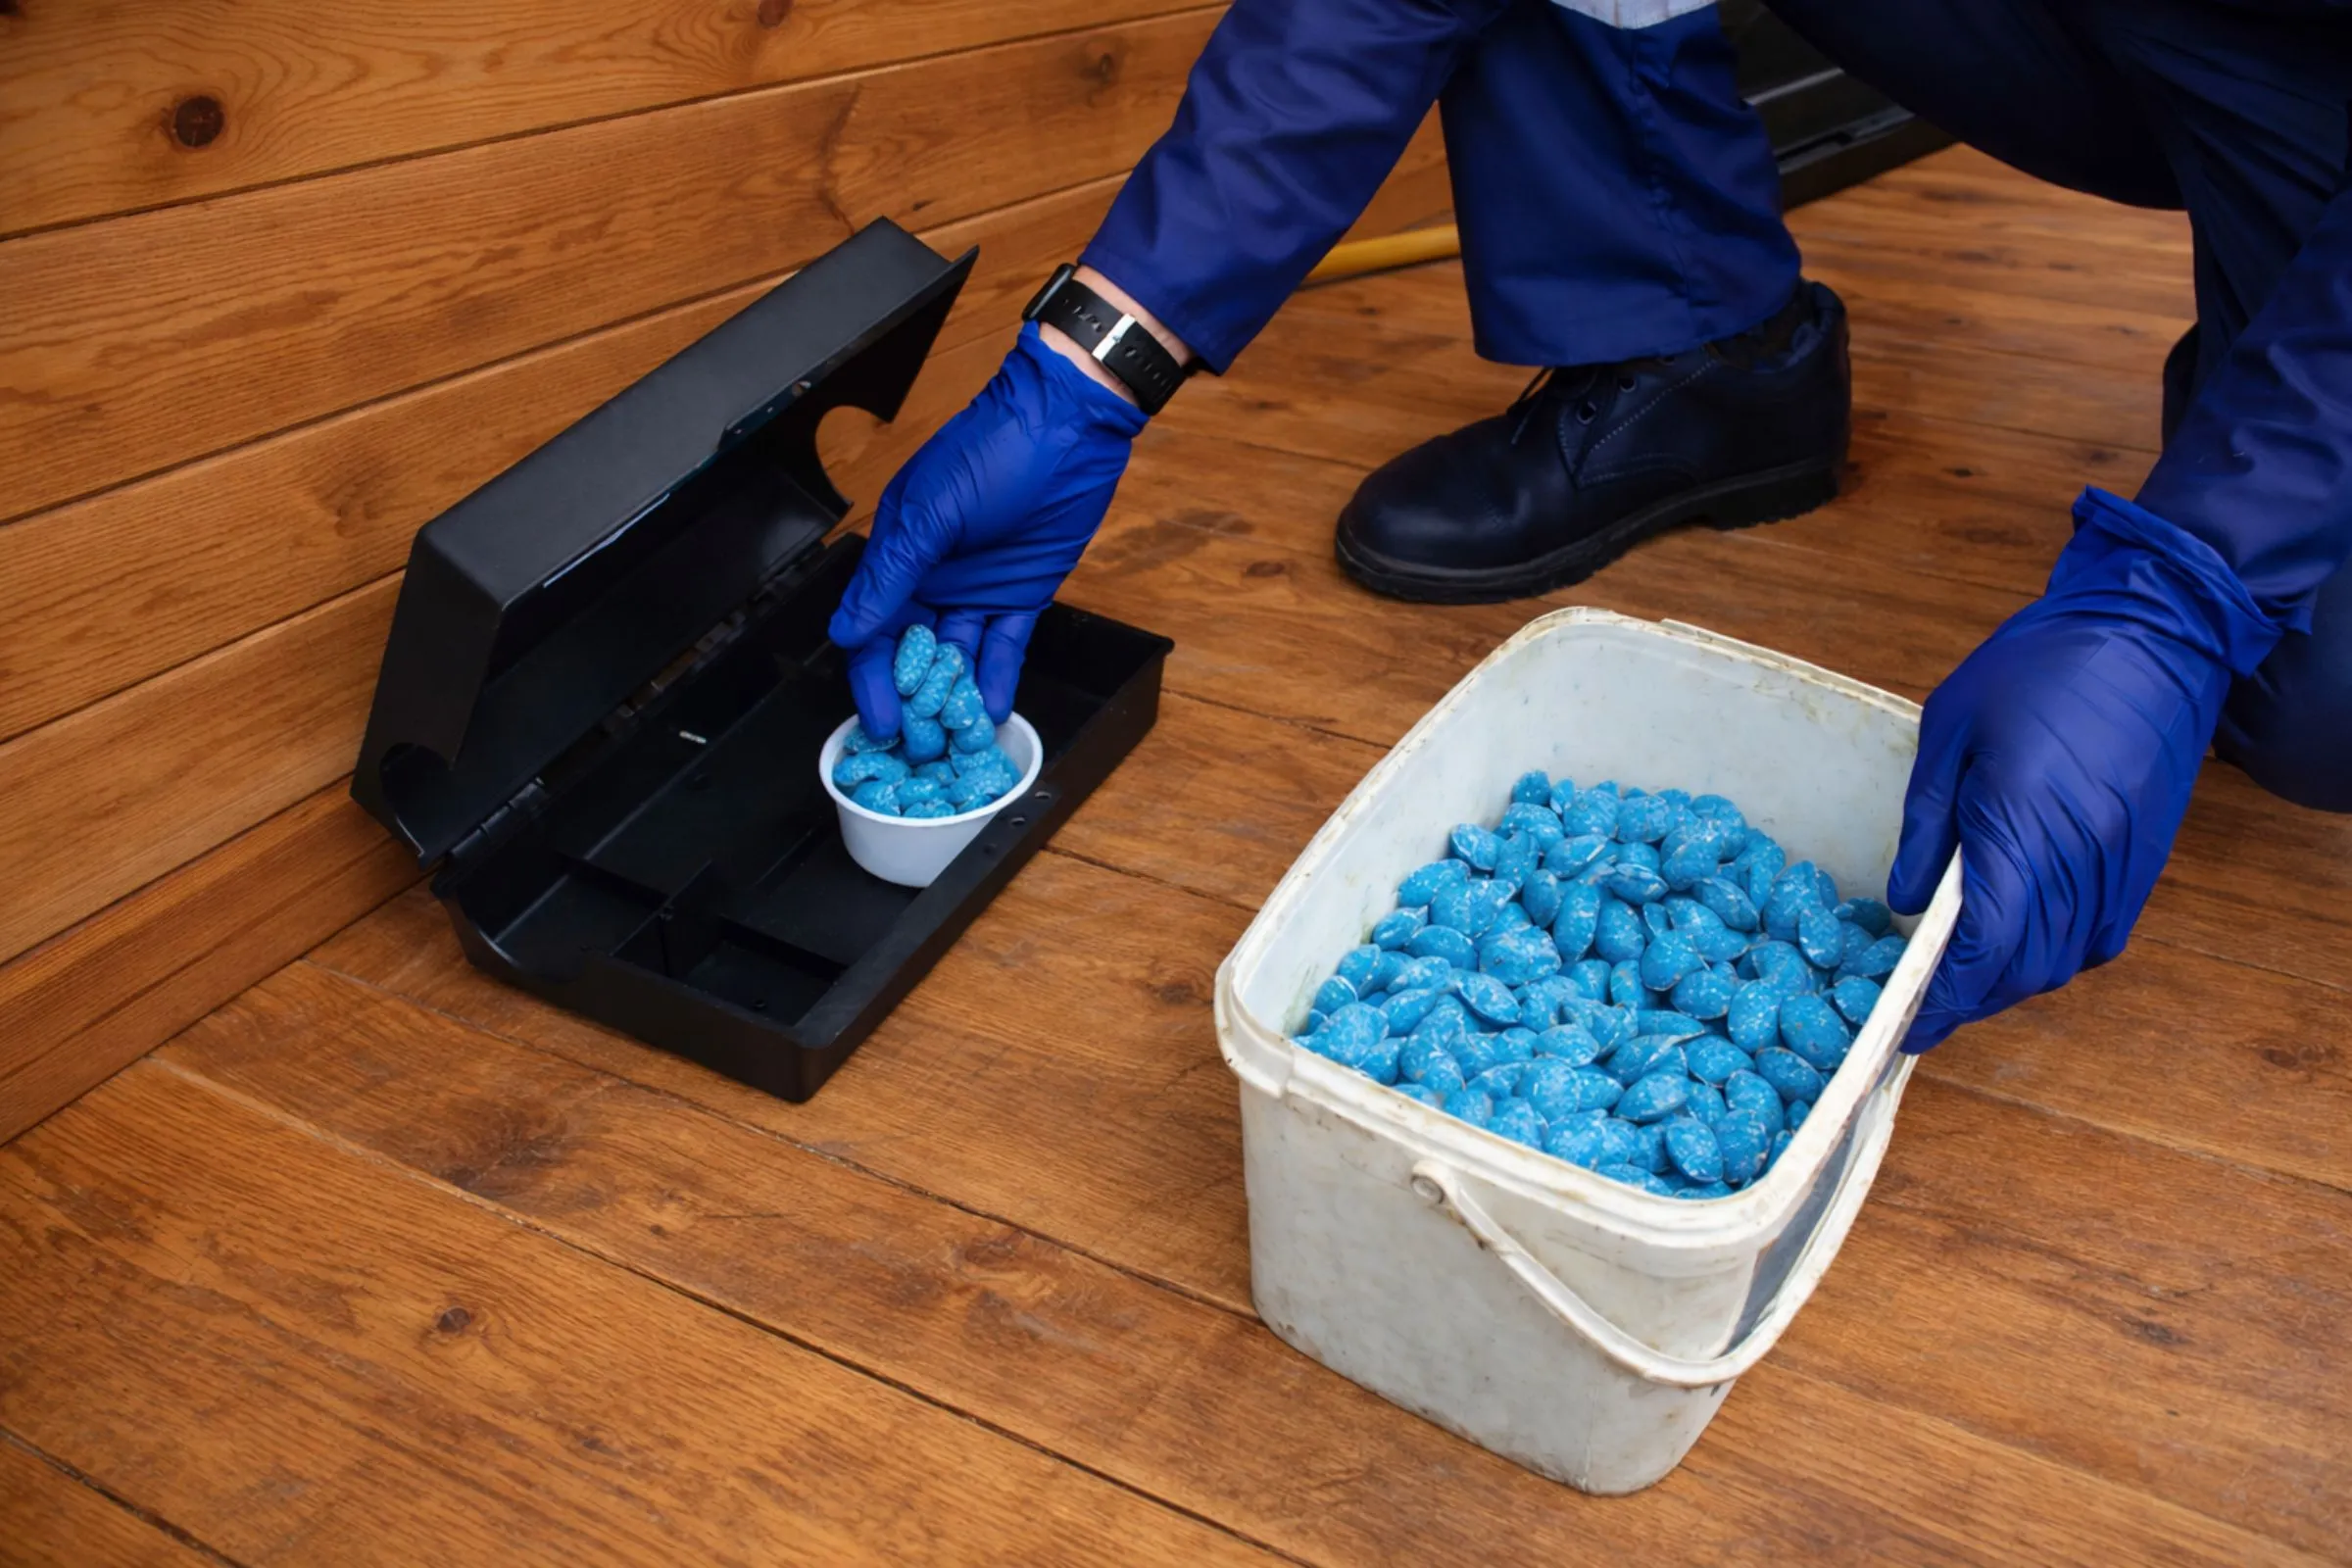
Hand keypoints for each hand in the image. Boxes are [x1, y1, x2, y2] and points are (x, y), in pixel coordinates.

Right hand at [828, 322, 1148, 737]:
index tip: (879, 723)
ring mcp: (977, 589)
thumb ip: (893, 575)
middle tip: (920, 748)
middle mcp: (933, 579)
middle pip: (913, 654)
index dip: (872, 679)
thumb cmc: (994, 452)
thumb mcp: (934, 512)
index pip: (873, 631)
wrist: (1070, 426)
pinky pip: (1004, 646)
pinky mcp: (1022, 594)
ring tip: (955, 741)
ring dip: (955, 697)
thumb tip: (848, 631)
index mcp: (899, 554)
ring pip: (958, 657)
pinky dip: (998, 677)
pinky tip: (993, 710)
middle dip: (914, 702)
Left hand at [1887, 489, 2280, 1049]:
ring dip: (2014, 983)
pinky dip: (2061, 956)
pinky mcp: (2146, 855)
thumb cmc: (2035, 668)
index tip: (1909, 1027)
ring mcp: (2121, 860)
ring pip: (2066, 957)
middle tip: (1925, 1008)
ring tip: (1967, 982)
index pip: (1984, 942)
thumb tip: (1903, 902)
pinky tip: (2026, 946)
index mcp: (2019, 823)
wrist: (2150, 631)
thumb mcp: (1949, 730)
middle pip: (2026, 965)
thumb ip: (1927, 824)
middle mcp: (2079, 855)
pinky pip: (2104, 934)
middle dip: (1973, 1000)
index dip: (1945, 996)